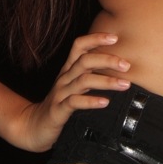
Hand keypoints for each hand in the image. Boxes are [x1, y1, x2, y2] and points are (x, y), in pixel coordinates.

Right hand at [11, 32, 130, 151]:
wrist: (36, 126)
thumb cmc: (62, 102)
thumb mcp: (75, 84)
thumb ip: (91, 73)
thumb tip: (119, 66)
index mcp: (69, 68)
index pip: (79, 45)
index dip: (95, 38)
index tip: (115, 37)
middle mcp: (65, 77)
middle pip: (85, 61)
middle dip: (107, 60)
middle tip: (126, 65)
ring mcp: (61, 93)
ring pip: (83, 81)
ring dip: (106, 81)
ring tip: (125, 84)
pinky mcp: (58, 110)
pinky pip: (74, 102)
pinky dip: (90, 101)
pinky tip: (105, 102)